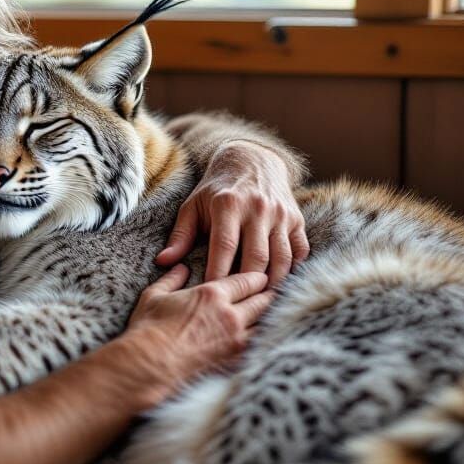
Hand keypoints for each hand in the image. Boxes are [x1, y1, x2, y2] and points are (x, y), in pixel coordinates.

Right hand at [106, 264, 273, 410]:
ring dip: (270, 317)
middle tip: (274, 292)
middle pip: (263, 300)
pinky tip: (264, 337)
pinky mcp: (235, 361)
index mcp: (212, 294)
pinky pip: (259, 346)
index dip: (257, 278)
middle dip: (270, 295)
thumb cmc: (148, 329)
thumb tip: (179, 268)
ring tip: (273, 313)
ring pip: (266, 323)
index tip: (261, 278)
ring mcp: (236, 340)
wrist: (149, 366)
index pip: (248, 280)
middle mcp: (230, 315)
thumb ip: (171, 280)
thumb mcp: (154, 296)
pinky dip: (263, 339)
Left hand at [157, 140, 308, 285]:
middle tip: (238, 303)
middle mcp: (258, 208)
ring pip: (282, 257)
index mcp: (228, 205)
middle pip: (257, 257)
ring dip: (273, 282)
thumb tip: (163, 262)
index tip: (211, 294)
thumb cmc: (215, 189)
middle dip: (248, 284)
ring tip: (260, 300)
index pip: (224, 246)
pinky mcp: (296, 219)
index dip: (218, 273)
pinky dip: (293, 270)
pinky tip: (280, 283)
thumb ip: (180, 235)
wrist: (251, 160)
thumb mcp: (193, 205)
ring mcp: (280, 214)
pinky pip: (300, 250)